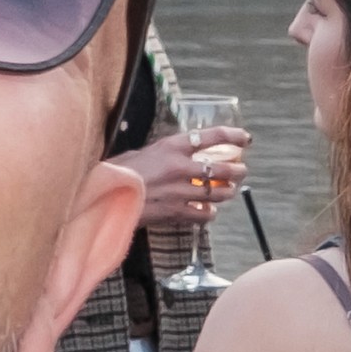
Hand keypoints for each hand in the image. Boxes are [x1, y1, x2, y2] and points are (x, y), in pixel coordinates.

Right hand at [115, 128, 239, 234]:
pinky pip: (204, 215)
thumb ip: (165, 153)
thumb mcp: (142, 152)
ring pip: (218, 193)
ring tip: (229, 191)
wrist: (104, 195)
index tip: (245, 139)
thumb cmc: (118, 171)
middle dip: (238, 171)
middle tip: (242, 171)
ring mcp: (180, 192)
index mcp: (172, 146)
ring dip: (228, 192)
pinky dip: (209, 213)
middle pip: (222, 169)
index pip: (212, 136)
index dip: (233, 136)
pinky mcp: (175, 213)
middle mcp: (180, 168)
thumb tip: (180, 154)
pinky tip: (207, 211)